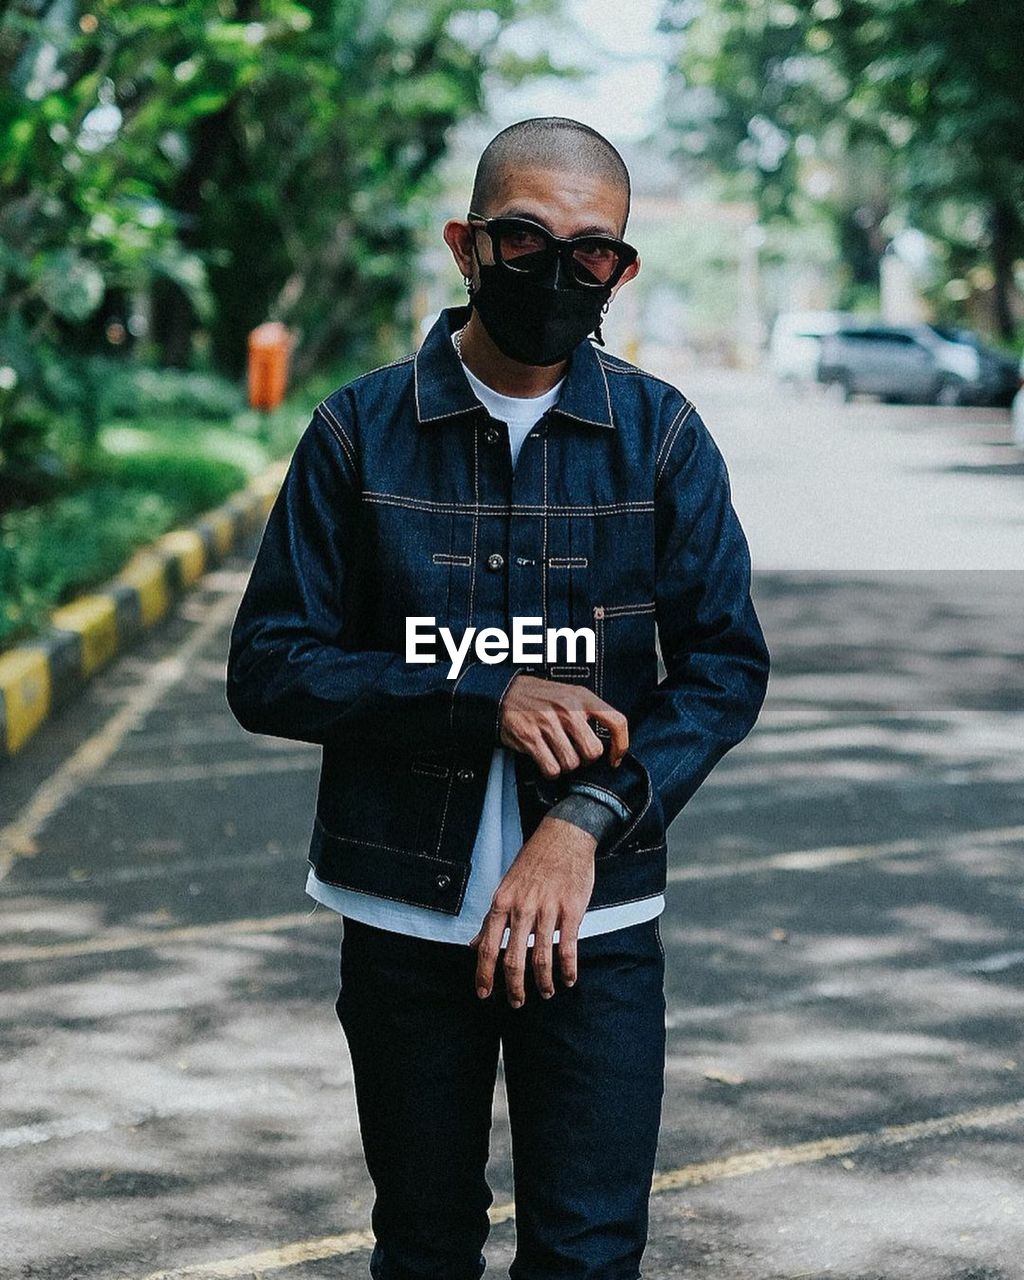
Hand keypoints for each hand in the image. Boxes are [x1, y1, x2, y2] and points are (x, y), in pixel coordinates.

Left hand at [467, 815, 595, 1005]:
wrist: (564, 836)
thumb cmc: (533, 862)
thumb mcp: (505, 886)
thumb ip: (491, 918)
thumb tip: (473, 944)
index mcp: (502, 902)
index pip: (487, 945)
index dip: (484, 973)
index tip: (483, 993)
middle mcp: (522, 908)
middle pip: (513, 958)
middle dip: (514, 987)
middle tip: (516, 1002)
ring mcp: (548, 910)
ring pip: (542, 957)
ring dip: (543, 982)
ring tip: (545, 993)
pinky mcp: (571, 910)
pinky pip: (568, 947)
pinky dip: (568, 969)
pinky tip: (568, 979)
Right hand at [499, 675, 627, 776]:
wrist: (505, 692)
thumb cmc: (541, 697)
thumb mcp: (571, 694)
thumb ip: (590, 713)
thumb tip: (610, 742)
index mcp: (582, 697)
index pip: (616, 722)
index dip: (621, 745)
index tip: (615, 758)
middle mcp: (568, 709)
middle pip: (593, 752)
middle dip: (585, 760)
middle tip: (576, 753)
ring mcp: (548, 724)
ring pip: (572, 763)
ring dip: (565, 765)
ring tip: (557, 754)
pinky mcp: (531, 738)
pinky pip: (552, 769)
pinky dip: (550, 771)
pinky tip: (546, 760)